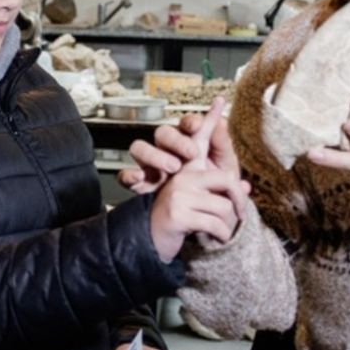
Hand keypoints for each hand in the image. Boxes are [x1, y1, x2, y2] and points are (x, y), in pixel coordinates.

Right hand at [118, 97, 238, 193]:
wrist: (199, 227)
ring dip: (154, 154)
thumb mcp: (224, 173)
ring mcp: (152, 169)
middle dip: (176, 140)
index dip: (191, 122)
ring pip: (140, 148)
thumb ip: (222, 148)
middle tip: (192, 153)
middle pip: (162, 133)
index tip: (199, 125)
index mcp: (188, 147)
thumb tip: (223, 122)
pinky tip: (139, 177)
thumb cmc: (213, 196)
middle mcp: (167, 154)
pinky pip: (126, 176)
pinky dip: (130, 175)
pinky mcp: (141, 187)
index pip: (186, 126)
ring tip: (173, 168)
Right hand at [148, 167, 248, 261]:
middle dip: (240, 201)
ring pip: (223, 206)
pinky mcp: (177, 215)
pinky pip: (214, 223)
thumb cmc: (178, 220)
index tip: (239, 192)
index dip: (233, 178)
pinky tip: (216, 239)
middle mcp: (182, 178)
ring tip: (222, 231)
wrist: (151, 241)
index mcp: (188, 170)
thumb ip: (222, 191)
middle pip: (227, 181)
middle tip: (241, 216)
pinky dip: (221, 235)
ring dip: (228, 224)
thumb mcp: (200, 201)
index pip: (220, 164)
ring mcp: (178, 196)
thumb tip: (248, 186)